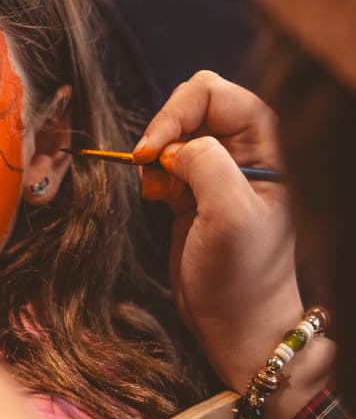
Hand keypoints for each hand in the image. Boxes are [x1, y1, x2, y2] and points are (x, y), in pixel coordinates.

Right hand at [137, 71, 330, 418]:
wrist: (235, 324)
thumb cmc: (242, 277)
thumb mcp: (230, 216)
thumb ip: (206, 164)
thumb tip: (174, 146)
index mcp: (269, 146)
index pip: (216, 94)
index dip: (178, 112)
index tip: (151, 151)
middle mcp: (247, 150)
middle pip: (194, 103)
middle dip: (165, 129)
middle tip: (148, 164)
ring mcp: (219, 169)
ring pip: (176, 131)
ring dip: (156, 153)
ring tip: (157, 189)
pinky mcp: (194, 189)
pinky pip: (164, 159)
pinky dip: (151, 172)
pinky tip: (156, 197)